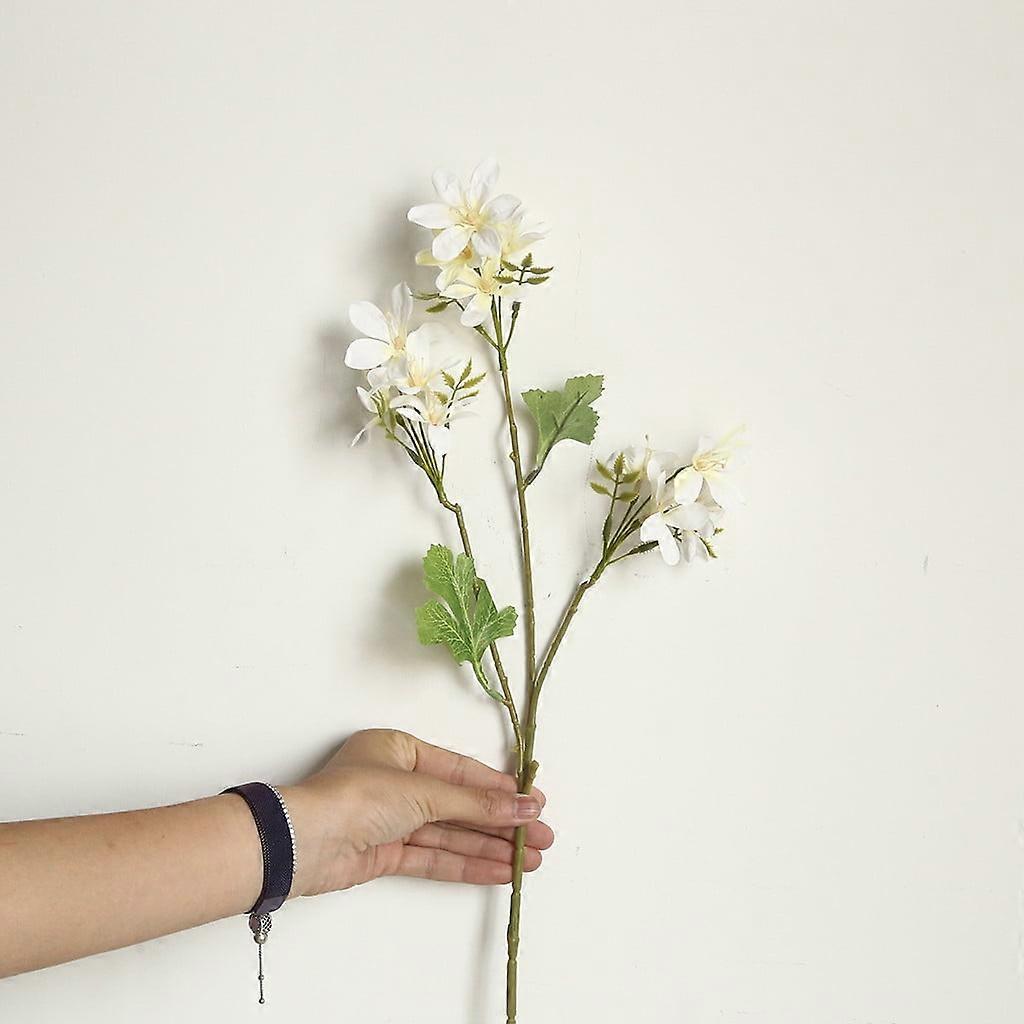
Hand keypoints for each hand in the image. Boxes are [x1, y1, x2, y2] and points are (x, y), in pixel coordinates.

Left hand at [280, 729, 553, 895]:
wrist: (304, 842)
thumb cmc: (357, 797)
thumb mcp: (424, 791)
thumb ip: (476, 802)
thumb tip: (524, 805)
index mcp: (399, 750)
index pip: (460, 770)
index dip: (499, 788)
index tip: (534, 803)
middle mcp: (396, 782)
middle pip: (459, 804)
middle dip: (501, 822)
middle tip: (542, 837)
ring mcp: (390, 820)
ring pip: (450, 833)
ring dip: (490, 846)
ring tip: (530, 860)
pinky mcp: (384, 854)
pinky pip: (434, 857)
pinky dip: (467, 863)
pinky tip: (499, 870)